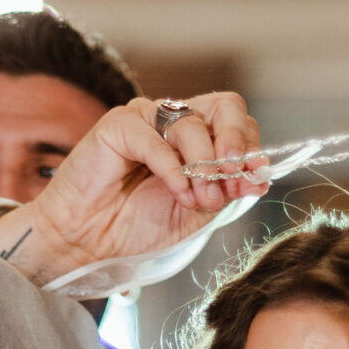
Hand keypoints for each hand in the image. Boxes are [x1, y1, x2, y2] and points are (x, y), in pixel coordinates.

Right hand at [0, 92, 264, 287]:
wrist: (89, 242)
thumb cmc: (136, 226)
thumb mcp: (196, 211)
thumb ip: (225, 189)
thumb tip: (259, 175)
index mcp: (198, 139)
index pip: (238, 124)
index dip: (250, 150)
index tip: (251, 181)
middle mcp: (174, 122)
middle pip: (224, 106)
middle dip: (236, 140)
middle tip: (233, 172)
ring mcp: (146, 120)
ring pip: (191, 123)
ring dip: (201, 166)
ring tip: (194, 199)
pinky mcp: (118, 125)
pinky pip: (155, 137)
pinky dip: (172, 166)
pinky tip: (176, 190)